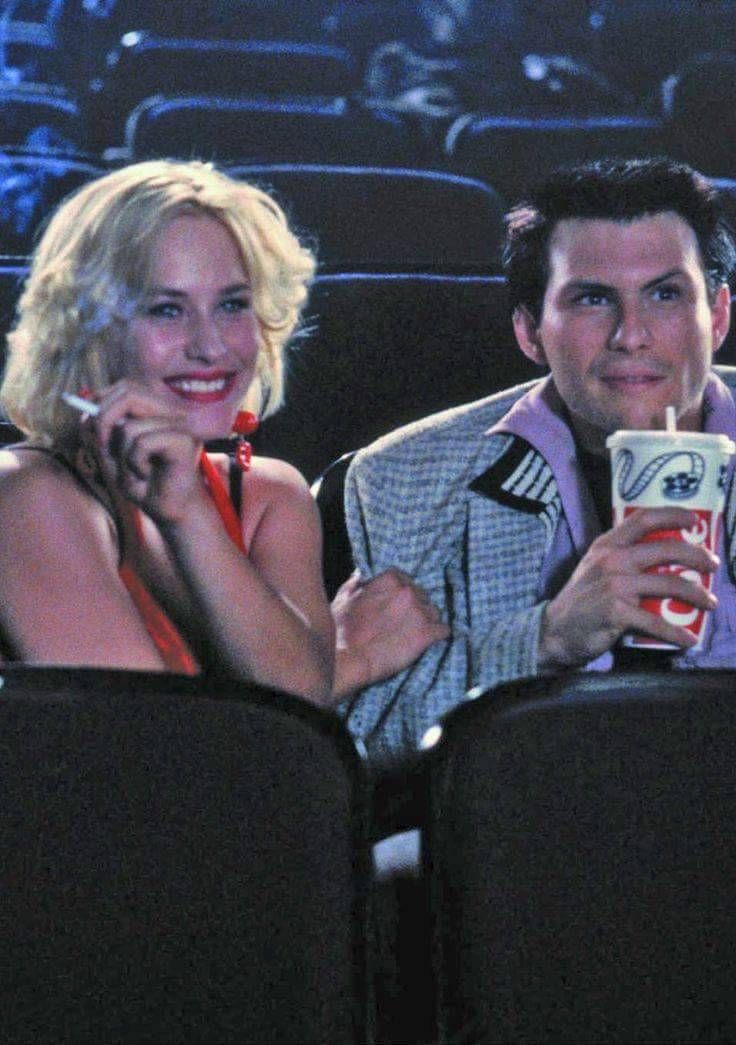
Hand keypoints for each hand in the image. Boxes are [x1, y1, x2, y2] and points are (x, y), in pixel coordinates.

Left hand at [83, 381, 204, 524]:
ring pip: (130, 426)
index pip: (127, 386)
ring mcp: (181, 425)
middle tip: (102, 446)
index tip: (93, 424)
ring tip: (134, 471)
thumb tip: (84, 415)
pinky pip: (141, 443)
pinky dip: (134, 464)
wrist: (171, 511)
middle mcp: (172, 412)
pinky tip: (145, 475)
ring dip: (121, 455)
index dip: (103, 400)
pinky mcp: (184, 440)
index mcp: (159, 410)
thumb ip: (99, 434)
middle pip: (129, 393)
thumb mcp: (113, 456)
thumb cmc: (146, 484)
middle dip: (103, 420)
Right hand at [331, 568, 449, 696]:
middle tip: (404, 624)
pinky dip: (438, 637)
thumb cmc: (340, 630)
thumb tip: (361, 574)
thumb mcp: (343, 598)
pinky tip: (428, 643)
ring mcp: (420, 612)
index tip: (396, 607)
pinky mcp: (427, 634)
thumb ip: (355, 583)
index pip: (407, 581)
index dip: (402, 596)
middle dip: (416, 609)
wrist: (347, 659)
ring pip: (435, 613)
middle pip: (423, 597)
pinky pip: (444, 631)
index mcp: (390, 579)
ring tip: (415, 635)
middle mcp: (408, 591)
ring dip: (428, 622)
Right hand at [539, 507, 719, 668]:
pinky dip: (677, 633)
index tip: (694, 521)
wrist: (554, 632)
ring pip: (669, 584)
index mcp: (607, 545)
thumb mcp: (595, 569)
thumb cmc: (582, 601)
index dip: (673, 515)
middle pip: (666, 548)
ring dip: (697, 595)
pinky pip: (656, 622)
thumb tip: (664, 558)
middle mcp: (612, 559)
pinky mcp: (617, 611)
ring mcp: (614, 584)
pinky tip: (689, 640)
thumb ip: (621, 558)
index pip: (643, 518)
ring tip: (710, 603)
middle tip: (712, 565)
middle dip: (696, 556)